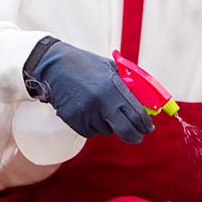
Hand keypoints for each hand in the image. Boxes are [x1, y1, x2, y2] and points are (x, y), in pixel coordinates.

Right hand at [25, 39, 153, 143]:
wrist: (53, 65)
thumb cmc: (84, 65)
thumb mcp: (110, 69)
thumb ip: (127, 85)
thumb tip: (144, 103)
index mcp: (114, 87)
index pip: (137, 114)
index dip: (145, 125)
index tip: (148, 128)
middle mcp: (102, 101)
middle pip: (127, 131)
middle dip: (134, 136)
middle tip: (136, 136)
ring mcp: (87, 112)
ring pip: (107, 131)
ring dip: (107, 125)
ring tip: (96, 107)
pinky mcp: (74, 120)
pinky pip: (90, 132)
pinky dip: (91, 126)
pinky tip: (85, 110)